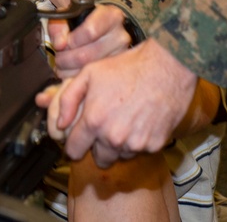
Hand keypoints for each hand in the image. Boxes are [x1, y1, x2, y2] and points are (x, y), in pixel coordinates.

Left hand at [39, 39, 196, 167]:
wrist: (166, 67)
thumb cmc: (128, 67)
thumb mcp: (89, 73)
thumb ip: (68, 99)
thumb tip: (60, 124)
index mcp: (94, 121)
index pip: (74, 151)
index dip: (74, 145)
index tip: (79, 139)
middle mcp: (113, 137)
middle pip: (99, 159)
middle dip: (98, 146)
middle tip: (106, 126)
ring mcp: (135, 144)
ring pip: (119, 155)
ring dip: (119, 144)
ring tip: (125, 119)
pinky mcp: (154, 145)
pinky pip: (139, 150)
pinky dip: (138, 140)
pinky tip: (141, 120)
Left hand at [49, 5, 131, 77]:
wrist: (96, 29)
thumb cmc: (81, 22)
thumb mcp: (67, 16)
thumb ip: (59, 27)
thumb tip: (60, 44)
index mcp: (111, 17)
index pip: (89, 32)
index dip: (72, 40)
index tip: (65, 42)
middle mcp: (120, 36)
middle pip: (86, 56)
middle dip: (65, 59)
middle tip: (59, 57)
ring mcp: (120, 56)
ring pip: (86, 70)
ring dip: (67, 70)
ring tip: (63, 64)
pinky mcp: (113, 71)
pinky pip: (90, 80)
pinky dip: (74, 78)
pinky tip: (70, 71)